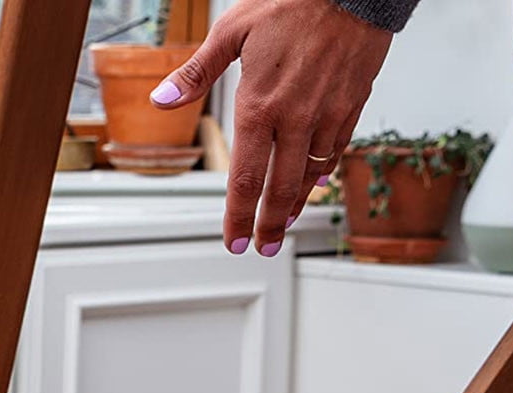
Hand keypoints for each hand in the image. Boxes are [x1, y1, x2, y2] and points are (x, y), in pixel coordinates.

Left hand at [150, 0, 392, 256]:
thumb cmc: (291, 0)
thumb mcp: (233, 30)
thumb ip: (197, 73)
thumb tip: (161, 99)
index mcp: (259, 106)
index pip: (245, 179)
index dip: (238, 217)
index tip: (234, 241)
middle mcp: (294, 119)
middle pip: (278, 190)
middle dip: (268, 226)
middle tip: (261, 248)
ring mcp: (325, 116)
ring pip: (308, 177)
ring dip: (294, 205)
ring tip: (282, 225)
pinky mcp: (350, 108)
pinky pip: (332, 153)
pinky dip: (319, 174)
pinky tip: (310, 185)